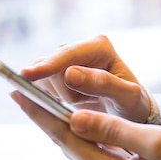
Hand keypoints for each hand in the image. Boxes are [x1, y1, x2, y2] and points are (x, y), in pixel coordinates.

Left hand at [11, 91, 160, 159]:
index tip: (20, 95)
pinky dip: (78, 139)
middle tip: (24, 96)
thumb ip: (113, 131)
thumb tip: (76, 119)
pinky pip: (90, 159)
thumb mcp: (155, 143)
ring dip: (59, 129)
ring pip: (76, 153)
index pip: (66, 139)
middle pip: (66, 146)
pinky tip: (75, 128)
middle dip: (43, 120)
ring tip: (42, 107)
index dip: (41, 115)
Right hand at [20, 35, 150, 122]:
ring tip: (83, 103)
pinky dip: (51, 100)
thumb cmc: (133, 103)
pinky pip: (41, 87)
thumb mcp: (127, 97)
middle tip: (85, 103)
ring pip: (43, 78)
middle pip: (51, 67)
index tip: (27, 75)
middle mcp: (80, 49)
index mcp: (99, 46)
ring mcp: (66, 62)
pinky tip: (68, 105)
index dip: (48, 65)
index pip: (67, 54)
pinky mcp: (56, 76)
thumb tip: (70, 74)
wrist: (129, 113)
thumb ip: (104, 84)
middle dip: (62, 91)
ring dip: (58, 97)